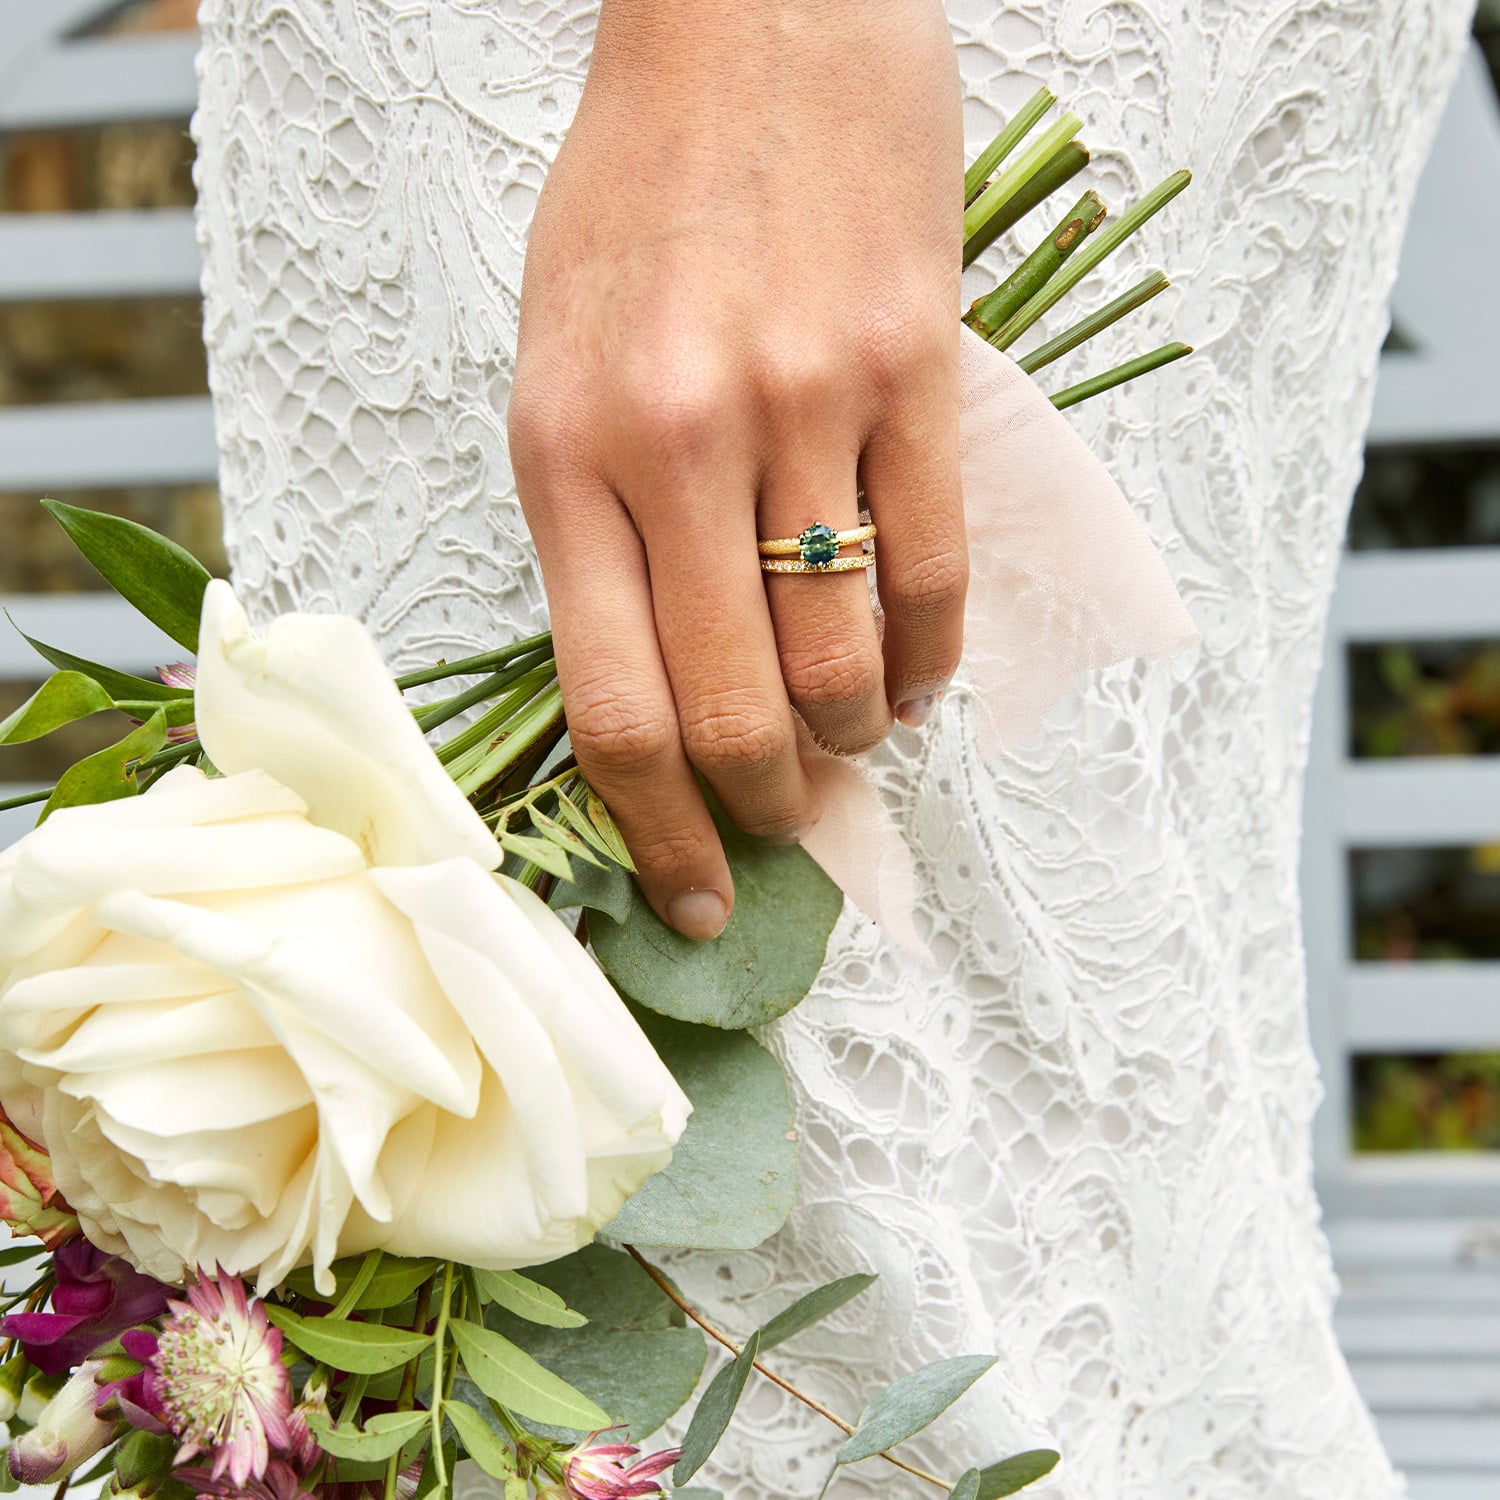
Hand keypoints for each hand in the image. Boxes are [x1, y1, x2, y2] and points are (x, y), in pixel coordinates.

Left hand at [509, 0, 965, 938]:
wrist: (752, 19)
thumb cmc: (639, 205)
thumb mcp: (556, 367)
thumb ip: (596, 534)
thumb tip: (663, 694)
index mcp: (562, 457)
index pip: (615, 709)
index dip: (659, 836)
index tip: (693, 900)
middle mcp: (675, 446)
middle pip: (735, 714)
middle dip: (765, 808)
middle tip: (785, 822)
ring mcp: (804, 405)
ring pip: (843, 659)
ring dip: (853, 737)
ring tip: (849, 737)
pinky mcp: (913, 369)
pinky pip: (936, 569)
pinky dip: (930, 658)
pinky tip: (915, 674)